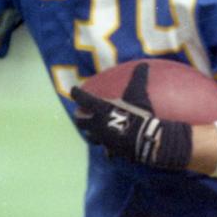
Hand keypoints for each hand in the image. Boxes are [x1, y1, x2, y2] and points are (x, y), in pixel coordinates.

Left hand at [70, 62, 191, 169]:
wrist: (143, 139)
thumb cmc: (138, 114)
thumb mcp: (138, 93)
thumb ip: (139, 77)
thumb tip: (143, 63)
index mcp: (100, 108)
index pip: (82, 99)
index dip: (76, 93)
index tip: (73, 90)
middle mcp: (96, 124)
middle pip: (80, 121)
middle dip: (78, 117)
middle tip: (79, 114)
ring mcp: (102, 138)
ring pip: (91, 137)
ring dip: (90, 133)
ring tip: (92, 132)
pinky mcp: (110, 150)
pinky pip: (107, 151)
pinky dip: (108, 150)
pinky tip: (110, 152)